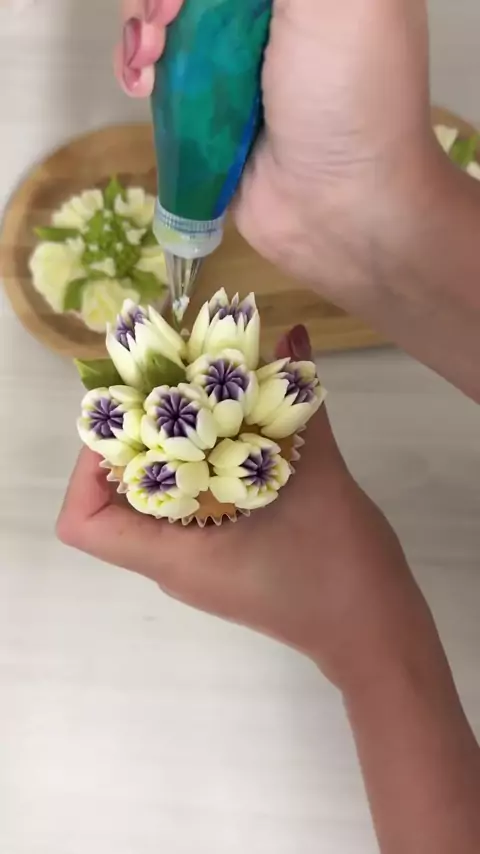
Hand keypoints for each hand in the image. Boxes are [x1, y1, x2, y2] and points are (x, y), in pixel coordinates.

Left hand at [57, 328, 420, 687]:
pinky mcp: (220, 556)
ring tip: (195, 400)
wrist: (375, 634)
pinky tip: (230, 431)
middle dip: (130, 442)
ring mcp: (196, 562)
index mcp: (177, 555)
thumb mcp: (321, 479)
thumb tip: (289, 334)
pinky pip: (184, 507)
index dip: (86, 468)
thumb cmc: (340, 570)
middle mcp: (174, 563)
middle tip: (164, 391)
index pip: (84, 523)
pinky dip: (196, 467)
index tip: (129, 419)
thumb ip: (300, 406)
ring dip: (165, 452)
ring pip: (150, 503)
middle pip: (113, 502)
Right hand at [114, 0, 436, 299]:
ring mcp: (235, 54)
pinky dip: (138, 66)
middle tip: (165, 24)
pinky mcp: (207, 102)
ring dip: (141, 26)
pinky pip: (158, 64)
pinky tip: (140, 84)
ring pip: (164, 13)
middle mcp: (271, 7)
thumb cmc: (350, 96)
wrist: (339, 208)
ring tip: (149, 63)